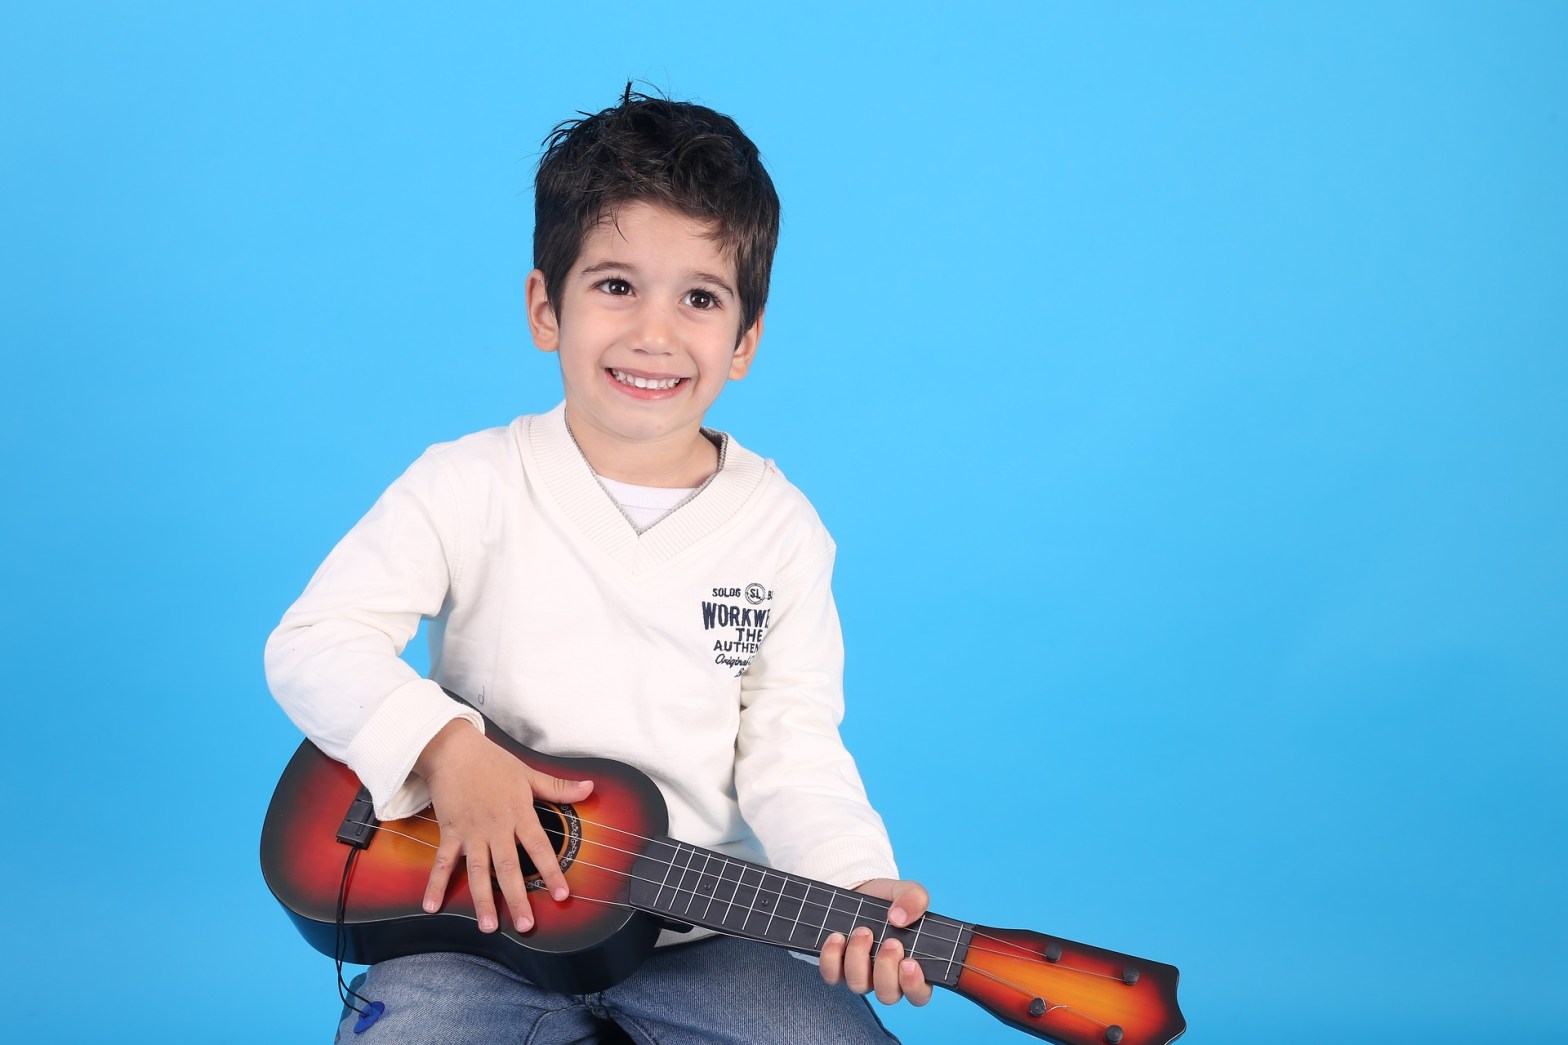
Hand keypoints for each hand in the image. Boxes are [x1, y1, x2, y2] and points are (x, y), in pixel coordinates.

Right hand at [414, 719, 592, 933]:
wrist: (454, 749)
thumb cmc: (493, 762)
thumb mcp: (529, 773)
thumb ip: (559, 787)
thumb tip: (589, 788)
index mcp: (519, 813)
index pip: (539, 847)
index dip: (551, 871)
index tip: (562, 895)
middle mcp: (496, 827)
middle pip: (508, 868)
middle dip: (517, 898)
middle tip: (525, 925)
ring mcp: (471, 831)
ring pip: (477, 871)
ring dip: (482, 900)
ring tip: (488, 926)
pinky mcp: (450, 832)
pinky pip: (442, 862)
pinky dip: (435, 884)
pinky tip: (432, 906)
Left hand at [818, 878, 932, 1005]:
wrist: (861, 891)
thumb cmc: (890, 900)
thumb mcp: (908, 891)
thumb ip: (915, 899)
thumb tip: (899, 919)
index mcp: (911, 966)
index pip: (919, 994)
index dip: (914, 986)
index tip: (909, 962)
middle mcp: (887, 977)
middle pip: (887, 995)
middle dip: (886, 970)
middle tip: (889, 943)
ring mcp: (861, 976)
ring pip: (859, 986)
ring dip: (859, 959)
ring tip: (862, 931)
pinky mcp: (837, 969)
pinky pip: (831, 976)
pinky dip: (832, 958)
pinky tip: (837, 937)